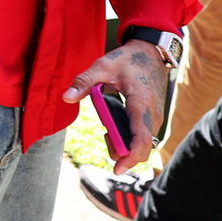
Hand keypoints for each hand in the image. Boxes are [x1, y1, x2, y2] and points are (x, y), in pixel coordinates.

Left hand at [63, 40, 169, 173]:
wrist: (151, 52)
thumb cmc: (129, 59)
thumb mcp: (103, 65)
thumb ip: (84, 81)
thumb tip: (66, 97)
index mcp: (141, 105)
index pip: (141, 139)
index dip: (131, 157)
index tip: (117, 169)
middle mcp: (152, 115)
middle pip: (142, 147)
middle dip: (123, 154)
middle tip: (104, 141)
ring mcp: (155, 117)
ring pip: (143, 144)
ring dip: (125, 146)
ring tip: (107, 134)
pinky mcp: (153, 117)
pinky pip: (143, 136)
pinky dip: (129, 140)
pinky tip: (113, 131)